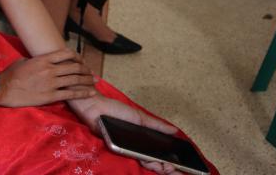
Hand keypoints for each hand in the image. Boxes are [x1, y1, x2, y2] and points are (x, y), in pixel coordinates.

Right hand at [0, 48, 97, 107]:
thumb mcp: (23, 61)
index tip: (81, 60)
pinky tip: (90, 92)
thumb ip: (35, 60)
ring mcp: (51, 83)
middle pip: (74, 67)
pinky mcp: (50, 96)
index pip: (66, 54)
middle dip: (85, 69)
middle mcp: (50, 69)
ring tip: (95, 81)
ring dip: (87, 80)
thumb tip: (41, 61)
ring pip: (75, 80)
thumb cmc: (10, 74)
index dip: (76, 56)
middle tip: (91, 72)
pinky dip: (83, 93)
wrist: (3, 89)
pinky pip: (71, 94)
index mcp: (43, 59)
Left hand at [68, 95, 184, 173]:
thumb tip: (174, 130)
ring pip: (145, 163)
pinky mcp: (119, 150)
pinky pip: (132, 158)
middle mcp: (134, 147)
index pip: (156, 154)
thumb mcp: (140, 117)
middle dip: (166, 167)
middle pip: (153, 162)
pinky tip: (154, 164)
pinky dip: (145, 162)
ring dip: (158, 167)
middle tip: (173, 168)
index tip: (179, 165)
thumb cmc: (116, 110)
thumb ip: (156, 125)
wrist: (96, 107)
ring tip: (167, 167)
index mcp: (141, 140)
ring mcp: (127, 150)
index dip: (168, 161)